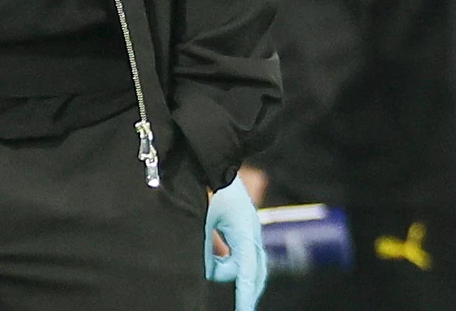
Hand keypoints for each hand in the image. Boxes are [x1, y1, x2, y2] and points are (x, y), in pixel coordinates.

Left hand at [206, 177, 265, 310]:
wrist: (215, 159)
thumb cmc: (208, 187)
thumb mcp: (201, 218)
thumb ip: (205, 249)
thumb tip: (206, 274)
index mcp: (245, 230)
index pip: (248, 272)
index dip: (245, 296)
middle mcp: (253, 232)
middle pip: (254, 272)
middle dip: (245, 290)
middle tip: (239, 308)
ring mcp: (250, 229)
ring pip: (245, 264)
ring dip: (227, 270)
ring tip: (206, 260)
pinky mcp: (243, 227)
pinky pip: (238, 253)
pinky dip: (226, 261)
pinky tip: (211, 256)